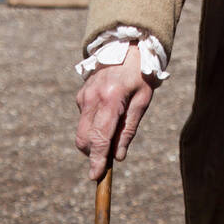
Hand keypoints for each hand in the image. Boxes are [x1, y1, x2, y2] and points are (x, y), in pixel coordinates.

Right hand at [75, 44, 156, 179]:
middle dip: (93, 154)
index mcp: (111, 99)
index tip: (95, 176)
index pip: (100, 137)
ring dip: (93, 140)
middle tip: (108, 158)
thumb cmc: (140, 74)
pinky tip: (108, 113)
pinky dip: (93, 125)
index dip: (97, 159)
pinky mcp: (81, 94)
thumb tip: (118, 156)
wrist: (126, 47)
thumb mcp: (143, 100)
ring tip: (114, 129)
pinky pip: (84, 118)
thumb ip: (129, 129)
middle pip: (84, 138)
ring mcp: (84, 95)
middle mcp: (93, 97)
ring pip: (82, 131)